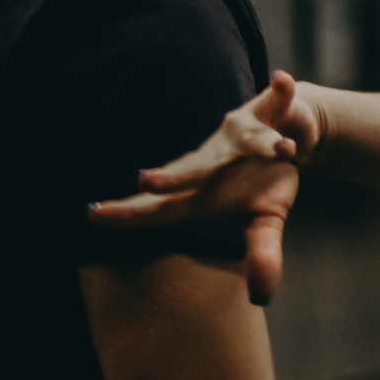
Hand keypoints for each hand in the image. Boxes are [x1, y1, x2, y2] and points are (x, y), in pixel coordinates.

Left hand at [87, 74, 312, 303]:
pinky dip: (280, 92)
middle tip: (144, 181)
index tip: (91, 215)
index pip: (158, 207)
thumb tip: (262, 298)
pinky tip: (283, 81)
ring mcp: (241, 133)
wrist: (289, 135)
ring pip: (246, 138)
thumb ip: (261, 256)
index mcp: (202, 189)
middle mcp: (213, 158)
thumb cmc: (262, 182)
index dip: (129, 213)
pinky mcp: (270, 111)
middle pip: (190, 169)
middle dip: (170, 176)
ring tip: (280, 150)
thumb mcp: (265, 222)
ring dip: (262, 143)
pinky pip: (276, 100)